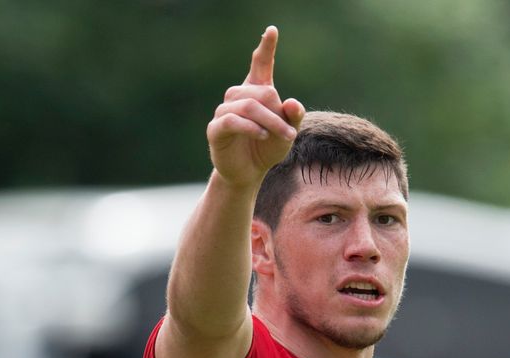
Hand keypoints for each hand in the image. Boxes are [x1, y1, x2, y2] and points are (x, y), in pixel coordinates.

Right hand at [207, 26, 305, 187]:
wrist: (248, 174)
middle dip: (279, 112)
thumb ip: (292, 118)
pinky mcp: (216, 129)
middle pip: (262, 92)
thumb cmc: (267, 149)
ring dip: (270, 121)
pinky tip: (263, 135)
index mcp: (255, 93)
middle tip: (290, 132)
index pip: (259, 65)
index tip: (272, 31)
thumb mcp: (287, 134)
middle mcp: (237, 98)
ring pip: (249, 106)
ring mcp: (224, 111)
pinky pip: (232, 120)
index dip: (266, 48)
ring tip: (284, 136)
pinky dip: (250, 127)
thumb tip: (293, 103)